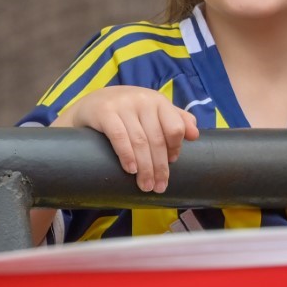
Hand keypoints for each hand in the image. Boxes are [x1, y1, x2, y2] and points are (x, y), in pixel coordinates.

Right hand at [66, 86, 198, 192]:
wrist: (91, 103)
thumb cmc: (127, 111)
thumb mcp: (152, 111)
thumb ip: (175, 119)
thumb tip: (195, 134)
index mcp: (157, 100)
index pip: (175, 127)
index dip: (175, 149)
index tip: (171, 164)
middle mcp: (142, 100)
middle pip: (157, 139)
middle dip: (160, 167)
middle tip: (158, 187)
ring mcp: (122, 104)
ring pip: (140, 142)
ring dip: (144, 168)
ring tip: (145, 185)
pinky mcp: (104, 112)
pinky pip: (119, 137)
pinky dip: (127, 155)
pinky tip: (130, 170)